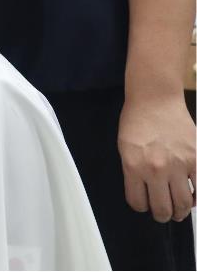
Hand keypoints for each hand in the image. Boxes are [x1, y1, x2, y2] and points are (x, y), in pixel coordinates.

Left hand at [119, 94, 195, 221]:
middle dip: (162, 216)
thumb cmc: (136, 121)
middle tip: (163, 215)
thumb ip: (132, 172)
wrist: (155, 99)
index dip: (141, 207)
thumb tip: (144, 193)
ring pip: (184, 203)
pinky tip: (193, 196)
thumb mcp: (124, 148)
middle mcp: (157, 169)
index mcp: (134, 166)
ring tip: (178, 211)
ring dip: (181, 211)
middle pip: (163, 208)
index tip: (143, 205)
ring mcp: (180, 165)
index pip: (138, 202)